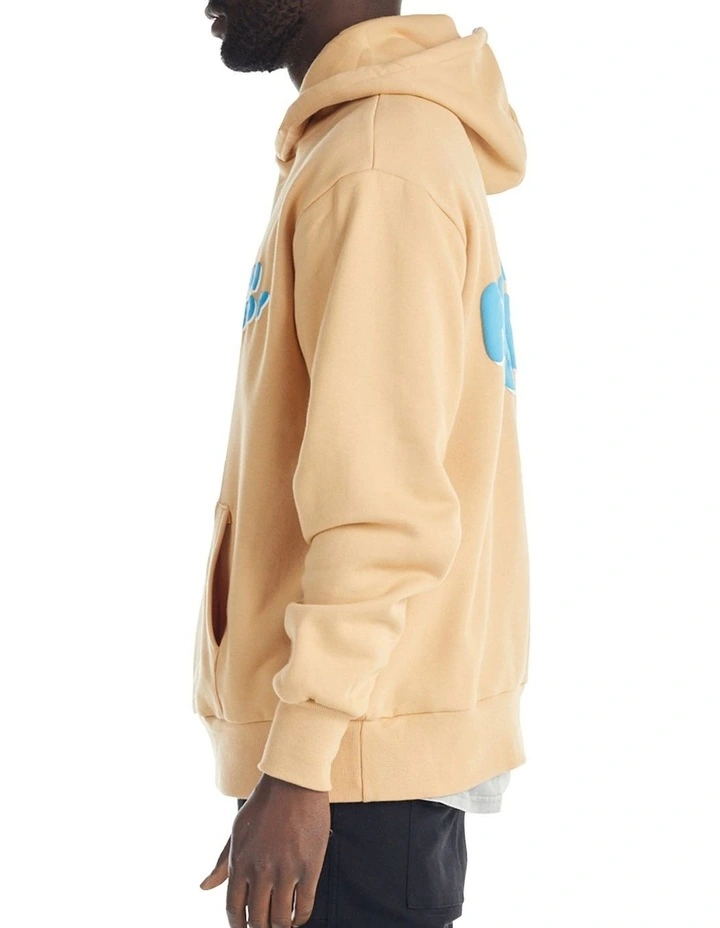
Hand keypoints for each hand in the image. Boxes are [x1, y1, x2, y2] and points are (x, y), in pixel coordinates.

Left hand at [200, 772, 330, 927]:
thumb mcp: (237, 831)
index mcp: (239, 863)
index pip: (233, 910)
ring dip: (281, 927)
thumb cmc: (265, 803)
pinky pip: (304, 905)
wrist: (293, 781)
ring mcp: (285, 870)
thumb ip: (222, 863)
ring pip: (281, 919)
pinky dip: (301, 917)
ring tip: (282, 925)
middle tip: (265, 927)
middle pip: (258, 920)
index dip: (238, 927)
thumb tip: (204, 888)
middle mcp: (260, 871)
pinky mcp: (309, 867)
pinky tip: (298, 916)